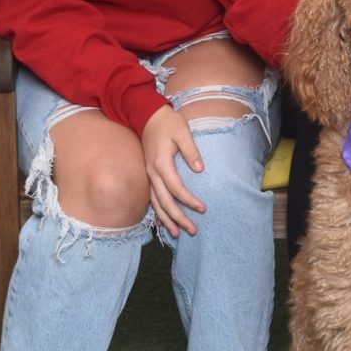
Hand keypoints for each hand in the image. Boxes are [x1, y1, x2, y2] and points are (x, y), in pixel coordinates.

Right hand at [141, 105, 205, 235]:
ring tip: (178, 234)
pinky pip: (152, 198)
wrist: (147, 116)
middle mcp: (152, 173)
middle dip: (178, 218)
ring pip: (156, 204)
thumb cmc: (168, 123)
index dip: (189, 201)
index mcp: (161, 163)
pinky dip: (158, 212)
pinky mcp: (149, 175)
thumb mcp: (182, 132)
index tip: (203, 209)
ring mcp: (148, 175)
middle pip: (164, 202)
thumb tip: (199, 169)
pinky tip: (164, 222)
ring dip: (167, 220)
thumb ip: (191, 150)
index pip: (176, 189)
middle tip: (193, 231)